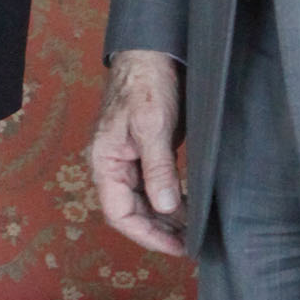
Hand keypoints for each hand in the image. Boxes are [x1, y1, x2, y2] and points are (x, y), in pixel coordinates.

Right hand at [91, 52, 186, 255]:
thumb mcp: (152, 126)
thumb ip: (158, 169)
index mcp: (105, 162)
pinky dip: (171, 200)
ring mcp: (130, 161)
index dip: (147, 235)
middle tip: (190, 244)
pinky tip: (190, 208)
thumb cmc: (145, 84)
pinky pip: (155, 186)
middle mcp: (114, 167)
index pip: (120, 214)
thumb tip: (164, 208)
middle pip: (133, 213)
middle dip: (160, 231)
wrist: (151, 53)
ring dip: (167, 218)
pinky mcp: (147, 154)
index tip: (175, 246)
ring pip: (145, 202)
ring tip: (194, 230)